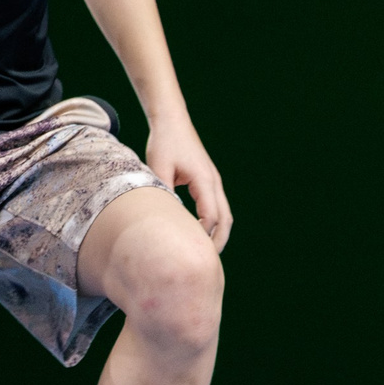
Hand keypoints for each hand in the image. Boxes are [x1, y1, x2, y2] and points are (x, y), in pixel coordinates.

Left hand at [145, 117, 232, 252]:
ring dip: (218, 233)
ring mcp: (214, 182)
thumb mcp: (157, 168)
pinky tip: (199, 234)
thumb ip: (162, 193)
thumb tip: (163, 219)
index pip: (210, 216)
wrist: (172, 121)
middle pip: (225, 220)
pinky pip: (217, 207)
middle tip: (205, 263)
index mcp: (204, 180)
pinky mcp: (208, 181)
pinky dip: (214, 223)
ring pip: (225, 214)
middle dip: (218, 242)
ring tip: (204, 253)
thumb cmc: (164, 143)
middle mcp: (214, 182)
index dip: (202, 236)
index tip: (190, 251)